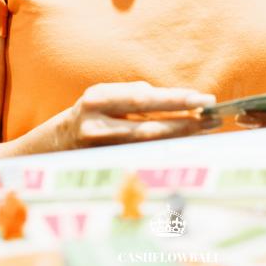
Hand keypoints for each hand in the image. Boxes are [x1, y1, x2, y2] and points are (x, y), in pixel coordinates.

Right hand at [54, 81, 220, 148]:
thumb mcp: (104, 96)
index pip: (143, 99)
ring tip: (206, 130)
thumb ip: (134, 95)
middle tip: (212, 118)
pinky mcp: (107, 170)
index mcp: (98, 99)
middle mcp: (97, 126)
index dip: (174, 100)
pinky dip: (167, 151)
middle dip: (184, 123)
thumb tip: (175, 100)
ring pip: (149, 147)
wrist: (53, 146)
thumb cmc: (88, 115)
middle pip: (149, 128)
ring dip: (180, 138)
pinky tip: (186, 145)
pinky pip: (143, 159)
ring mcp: (101, 152)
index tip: (201, 98)